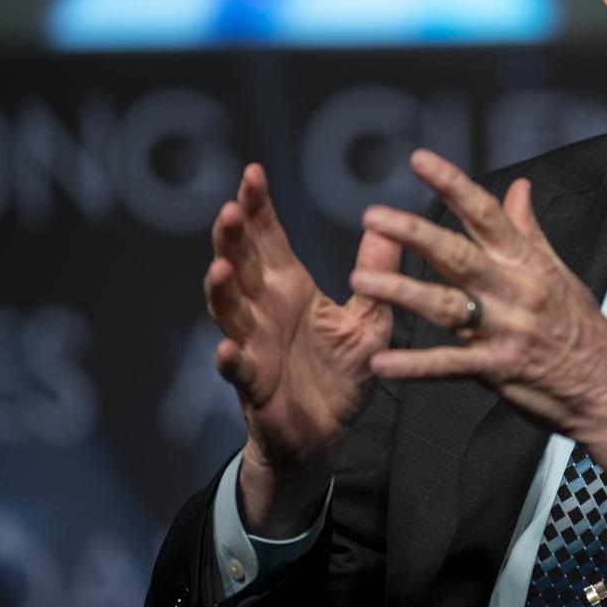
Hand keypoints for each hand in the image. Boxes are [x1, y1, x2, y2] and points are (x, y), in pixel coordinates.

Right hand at [205, 164, 400, 532]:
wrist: (327, 433)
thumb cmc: (342, 372)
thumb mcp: (370, 319)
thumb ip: (375, 275)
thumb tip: (387, 223)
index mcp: (290, 288)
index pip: (268, 239)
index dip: (258, 208)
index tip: (253, 172)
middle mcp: (265, 310)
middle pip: (241, 265)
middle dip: (232, 238)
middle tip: (229, 209)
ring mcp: (254, 346)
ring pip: (230, 312)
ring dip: (221, 291)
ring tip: (220, 268)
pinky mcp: (254, 385)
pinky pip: (238, 370)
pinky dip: (230, 358)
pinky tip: (226, 345)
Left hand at [349, 149, 606, 488]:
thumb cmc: (582, 327)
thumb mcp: (559, 273)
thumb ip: (529, 231)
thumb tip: (518, 186)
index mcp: (527, 262)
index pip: (487, 214)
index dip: (453, 184)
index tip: (419, 160)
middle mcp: (515, 290)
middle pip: (458, 254)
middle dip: (414, 233)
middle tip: (372, 215)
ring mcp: (506, 330)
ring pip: (447, 305)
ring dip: (402, 292)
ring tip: (361, 281)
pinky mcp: (499, 370)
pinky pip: (451, 365)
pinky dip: (415, 366)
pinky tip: (382, 362)